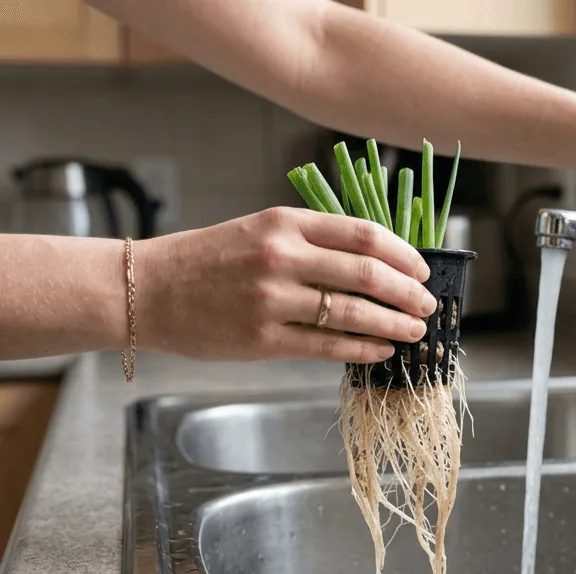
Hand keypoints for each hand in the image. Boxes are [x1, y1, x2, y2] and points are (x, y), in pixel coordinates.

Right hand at [133, 207, 436, 362]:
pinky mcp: (262, 339)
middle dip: (407, 292)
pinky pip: (328, 346)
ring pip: (352, 312)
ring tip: (414, 331)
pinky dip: (363, 348)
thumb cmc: (208, 261)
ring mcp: (272, 299)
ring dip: (394, 323)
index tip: (422, 268)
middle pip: (366, 273)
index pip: (362, 234)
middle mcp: (281, 256)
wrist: (148, 290)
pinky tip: (381, 350)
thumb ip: (311, 242)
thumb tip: (374, 264)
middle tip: (427, 304)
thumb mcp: (259, 231)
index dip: (402, 253)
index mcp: (284, 222)